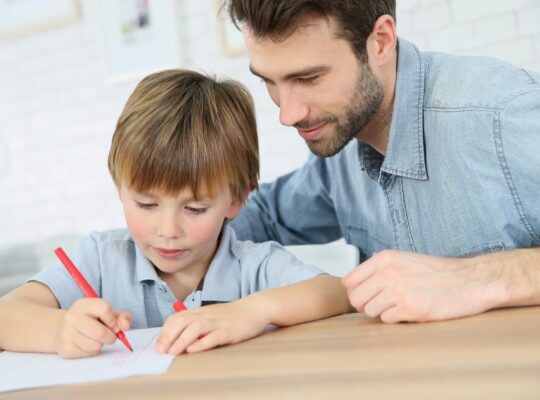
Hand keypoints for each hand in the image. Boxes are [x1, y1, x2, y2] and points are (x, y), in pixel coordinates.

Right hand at [55, 298, 131, 358]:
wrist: (66, 330)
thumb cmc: (93, 320)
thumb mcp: (108, 314)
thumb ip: (123, 317)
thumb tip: (125, 326)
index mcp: (83, 304)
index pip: (104, 308)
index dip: (113, 319)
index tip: (113, 324)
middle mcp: (72, 317)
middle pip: (100, 332)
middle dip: (110, 337)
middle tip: (109, 336)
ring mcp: (67, 333)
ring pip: (95, 345)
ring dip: (101, 344)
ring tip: (96, 339)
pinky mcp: (66, 348)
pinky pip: (88, 354)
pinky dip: (93, 351)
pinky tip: (88, 344)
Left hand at [156, 300, 268, 354]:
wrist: (255, 308)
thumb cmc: (232, 315)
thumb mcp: (212, 316)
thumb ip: (197, 323)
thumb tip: (178, 337)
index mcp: (201, 312)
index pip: (177, 317)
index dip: (165, 330)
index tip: (159, 344)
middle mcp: (207, 315)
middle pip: (183, 321)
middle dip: (169, 336)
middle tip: (161, 351)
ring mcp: (218, 322)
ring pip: (196, 327)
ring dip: (182, 340)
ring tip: (173, 352)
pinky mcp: (230, 331)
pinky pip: (214, 336)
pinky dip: (202, 343)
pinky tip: (194, 349)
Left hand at [341, 250, 500, 322]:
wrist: (470, 281)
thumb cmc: (436, 272)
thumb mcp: (403, 260)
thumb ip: (376, 269)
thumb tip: (346, 283)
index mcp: (385, 258)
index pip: (350, 281)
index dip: (356, 292)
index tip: (368, 295)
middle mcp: (389, 272)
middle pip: (356, 298)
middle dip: (366, 305)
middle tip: (385, 304)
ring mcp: (399, 290)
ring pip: (370, 311)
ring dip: (382, 312)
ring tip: (400, 305)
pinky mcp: (410, 308)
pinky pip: (387, 320)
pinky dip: (396, 319)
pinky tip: (411, 311)